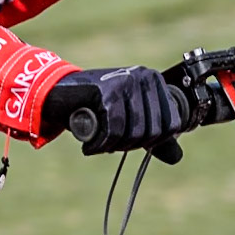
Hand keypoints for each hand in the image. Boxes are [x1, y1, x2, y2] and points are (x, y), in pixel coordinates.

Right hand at [40, 66, 183, 156]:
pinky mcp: (105, 90)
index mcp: (154, 81)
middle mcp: (143, 76)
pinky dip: (99, 144)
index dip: (153, 143)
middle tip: (110, 143)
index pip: (172, 125)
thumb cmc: (96, 107)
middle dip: (129, 145)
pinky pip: (113, 130)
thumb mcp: (130, 118)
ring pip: (133, 132)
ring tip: (99, 142)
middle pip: (152, 132)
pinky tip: (89, 145)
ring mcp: (125, 80)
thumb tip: (176, 158)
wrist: (58, 94)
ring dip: (113, 146)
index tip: (130, 141)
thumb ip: (153, 136)